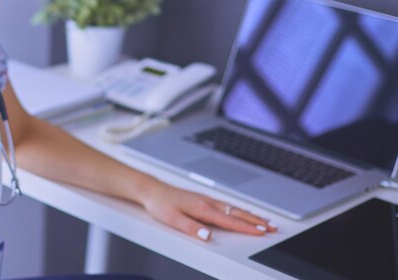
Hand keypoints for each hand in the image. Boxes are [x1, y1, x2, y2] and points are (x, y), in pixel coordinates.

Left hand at [139, 179, 276, 240]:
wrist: (152, 190)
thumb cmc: (161, 204)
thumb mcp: (173, 219)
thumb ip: (192, 228)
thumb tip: (208, 236)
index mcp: (202, 208)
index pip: (230, 220)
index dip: (247, 227)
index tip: (262, 232)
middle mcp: (207, 201)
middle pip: (237, 212)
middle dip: (256, 220)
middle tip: (272, 227)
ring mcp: (206, 199)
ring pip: (233, 207)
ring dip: (250, 214)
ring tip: (264, 220)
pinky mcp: (203, 198)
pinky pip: (227, 204)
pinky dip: (239, 209)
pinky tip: (242, 211)